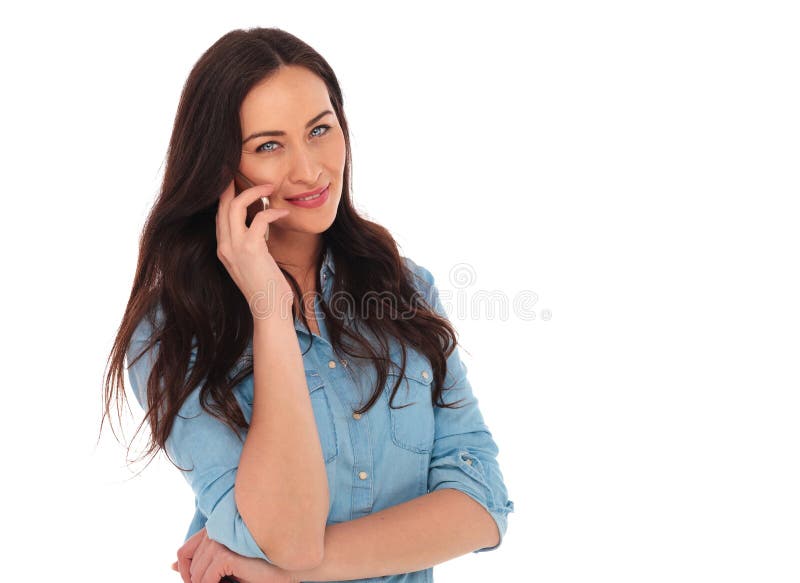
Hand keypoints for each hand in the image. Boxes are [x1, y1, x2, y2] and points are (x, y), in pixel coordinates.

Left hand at [170, 527, 296, 582]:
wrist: (285, 570)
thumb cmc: (257, 569)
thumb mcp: (223, 567)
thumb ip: (200, 564)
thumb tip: (170, 565)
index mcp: (216, 529)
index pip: (184, 551)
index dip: (185, 571)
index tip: (197, 582)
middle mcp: (217, 531)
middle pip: (185, 561)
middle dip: (193, 580)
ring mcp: (221, 541)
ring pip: (195, 573)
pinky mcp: (226, 555)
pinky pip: (205, 579)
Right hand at [216, 179, 293, 318]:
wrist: (269, 310)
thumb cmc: (267, 288)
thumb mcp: (254, 263)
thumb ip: (252, 244)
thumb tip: (261, 224)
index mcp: (223, 249)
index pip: (219, 215)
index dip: (225, 196)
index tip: (236, 180)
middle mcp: (224, 246)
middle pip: (221, 206)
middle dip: (232, 185)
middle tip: (247, 172)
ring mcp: (235, 248)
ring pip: (234, 206)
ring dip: (254, 192)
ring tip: (271, 187)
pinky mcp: (251, 249)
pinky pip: (259, 219)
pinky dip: (272, 212)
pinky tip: (284, 212)